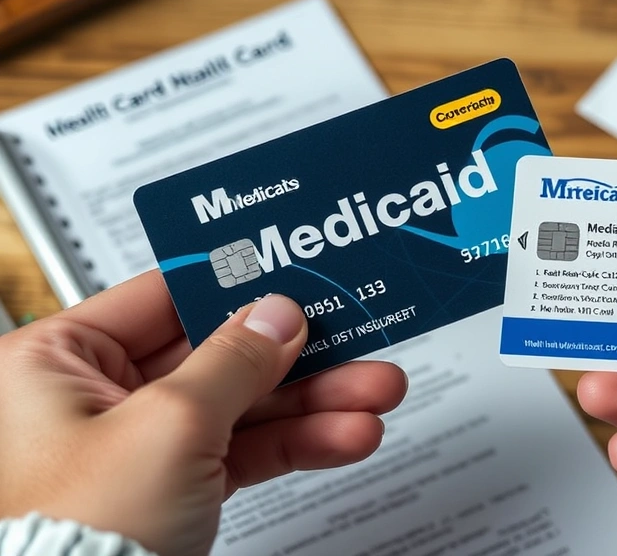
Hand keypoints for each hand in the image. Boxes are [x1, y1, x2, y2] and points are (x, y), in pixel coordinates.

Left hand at [0, 271, 406, 555]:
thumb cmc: (74, 535)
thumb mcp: (169, 424)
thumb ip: (234, 359)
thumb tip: (277, 313)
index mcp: (58, 361)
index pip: (164, 296)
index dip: (236, 283)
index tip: (291, 271)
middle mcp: (95, 396)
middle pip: (219, 352)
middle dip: (300, 353)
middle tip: (355, 335)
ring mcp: (140, 444)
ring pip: (244, 403)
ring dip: (315, 400)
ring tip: (374, 391)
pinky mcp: (175, 485)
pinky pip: (246, 449)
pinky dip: (298, 442)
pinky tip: (346, 434)